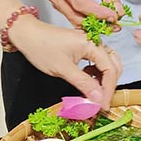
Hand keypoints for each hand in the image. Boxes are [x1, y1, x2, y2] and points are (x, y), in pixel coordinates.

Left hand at [8, 17, 122, 108]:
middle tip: (100, 102)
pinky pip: (97, 62)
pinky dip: (96, 74)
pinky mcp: (83, 47)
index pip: (110, 69)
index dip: (108, 90)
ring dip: (103, 80)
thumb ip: (83, 83)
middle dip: (109, 85)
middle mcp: (94, 42)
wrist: (27, 34)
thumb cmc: (41, 47)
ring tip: (94, 94)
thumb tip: (98, 99)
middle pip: (113, 65)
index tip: (103, 106)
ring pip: (106, 64)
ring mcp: (89, 44)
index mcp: (92, 44)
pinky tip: (88, 81)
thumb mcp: (63, 69)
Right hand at [47, 0, 122, 25]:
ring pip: (75, 20)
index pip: (81, 3)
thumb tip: (118, 13)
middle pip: (76, 16)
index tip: (115, 17)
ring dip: (93, 24)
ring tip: (109, 21)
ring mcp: (54, 1)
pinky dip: (87, 20)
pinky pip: (73, 18)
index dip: (99, 13)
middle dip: (98, 22)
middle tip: (115, 24)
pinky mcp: (57, 6)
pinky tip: (98, 18)